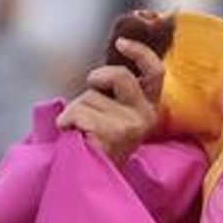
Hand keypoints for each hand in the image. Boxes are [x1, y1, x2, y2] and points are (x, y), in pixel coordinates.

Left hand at [56, 37, 164, 165]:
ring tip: (80, 132)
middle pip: (118, 76)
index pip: (155, 72)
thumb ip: (111, 91)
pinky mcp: (113, 135)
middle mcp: (145, 115)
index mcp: (147, 106)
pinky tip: (73, 138)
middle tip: (89, 92)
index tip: (121, 42)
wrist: (90, 179)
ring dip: (75, 110)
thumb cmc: (95, 142)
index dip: (140, 53)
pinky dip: (67, 121)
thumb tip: (99, 71)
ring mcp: (130, 126)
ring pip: (89, 97)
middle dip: (96, 79)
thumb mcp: (109, 111)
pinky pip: (77, 114)